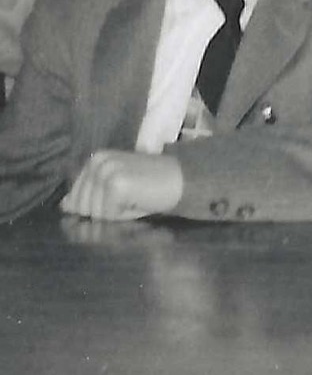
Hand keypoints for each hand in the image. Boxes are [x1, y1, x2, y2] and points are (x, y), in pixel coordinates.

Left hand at [61, 150, 183, 220]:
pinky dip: (122, 215)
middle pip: (81, 207)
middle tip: (129, 198)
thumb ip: (88, 194)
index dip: (97, 207)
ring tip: (134, 199)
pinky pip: (107, 215)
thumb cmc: (150, 188)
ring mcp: (106, 171)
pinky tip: (138, 201)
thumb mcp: (114, 190)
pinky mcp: (116, 184)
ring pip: (93, 213)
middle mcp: (97, 161)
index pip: (74, 198)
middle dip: (103, 211)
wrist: (183, 179)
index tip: (120, 196)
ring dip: (113, 214)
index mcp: (95, 159)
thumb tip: (64, 205)